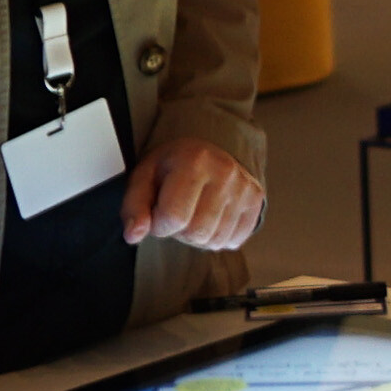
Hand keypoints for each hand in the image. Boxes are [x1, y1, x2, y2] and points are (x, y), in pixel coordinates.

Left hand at [125, 137, 263, 249]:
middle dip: (179, 232)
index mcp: (193, 161)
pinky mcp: (256, 201)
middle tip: (177, 213)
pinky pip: (233, 241)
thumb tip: (133, 235)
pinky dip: (217, 238)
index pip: (174, 218)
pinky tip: (211, 219)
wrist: (209, 150)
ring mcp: (244, 187)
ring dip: (198, 237)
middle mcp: (225, 173)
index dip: (159, 225)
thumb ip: (134, 207)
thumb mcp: (145, 177)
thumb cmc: (173, 166)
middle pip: (196, 233)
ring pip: (215, 241)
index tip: (157, 213)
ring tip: (194, 214)